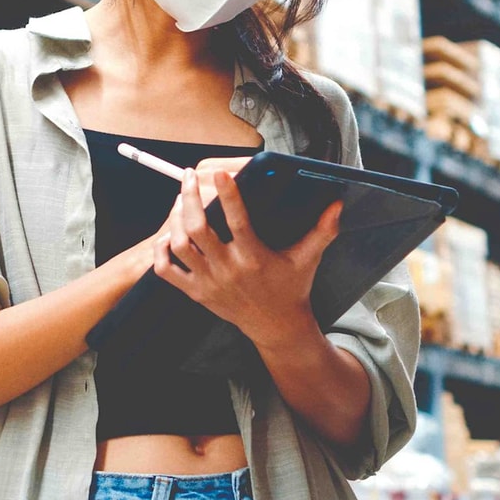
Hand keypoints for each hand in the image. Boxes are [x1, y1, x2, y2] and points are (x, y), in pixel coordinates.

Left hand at [152, 167, 343, 348]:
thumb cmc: (291, 288)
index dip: (229, 195)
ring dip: (175, 218)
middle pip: (198, 228)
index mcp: (254, 258)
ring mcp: (209, 282)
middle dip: (190, 197)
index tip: (221, 172)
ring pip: (180, 245)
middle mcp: (228, 270)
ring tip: (181, 198)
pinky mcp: (196, 293)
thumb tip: (337, 204)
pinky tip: (167, 234)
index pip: (237, 221)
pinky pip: (167, 271)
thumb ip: (322, 230)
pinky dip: (162, 251)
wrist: (275, 327)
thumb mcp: (308, 259)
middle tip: (189, 176)